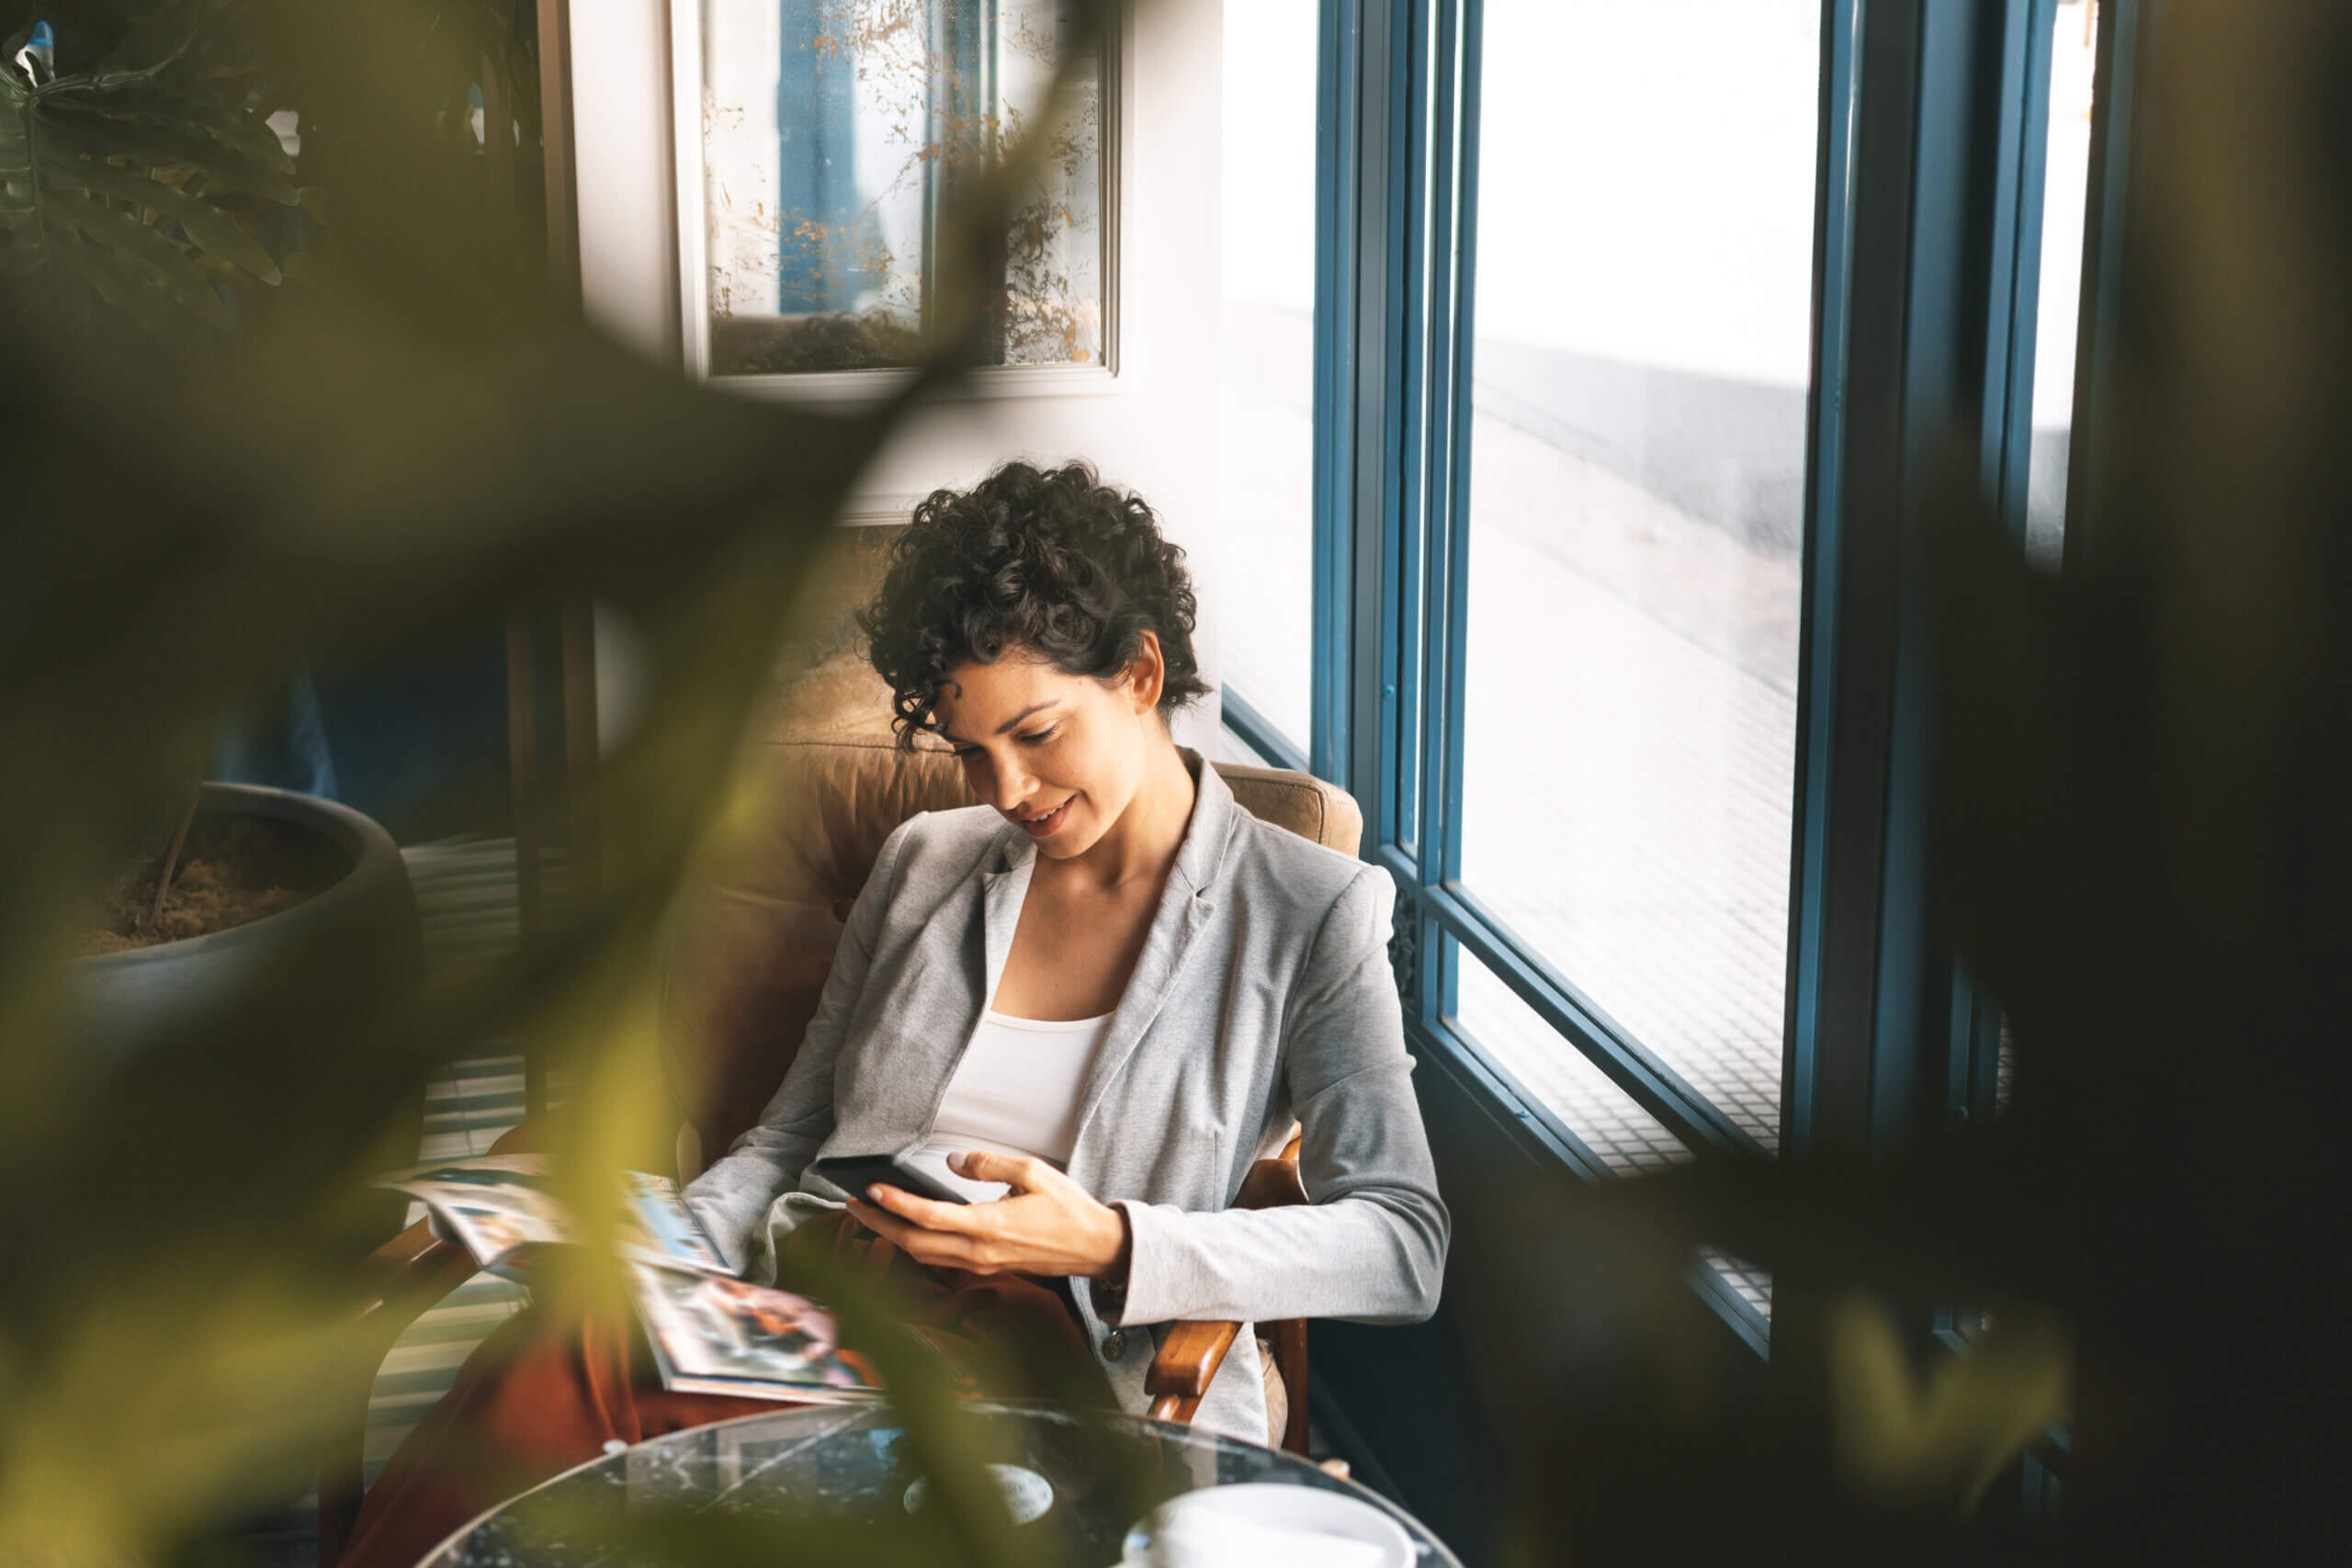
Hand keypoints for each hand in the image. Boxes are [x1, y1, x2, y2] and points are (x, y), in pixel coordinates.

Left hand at [842, 1151, 1130, 1280]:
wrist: (1096, 1248)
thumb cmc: (1068, 1209)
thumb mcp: (1033, 1172)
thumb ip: (990, 1164)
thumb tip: (954, 1160)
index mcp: (989, 1227)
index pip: (928, 1217)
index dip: (895, 1204)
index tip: (869, 1190)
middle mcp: (979, 1252)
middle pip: (914, 1244)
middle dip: (878, 1225)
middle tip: (851, 1206)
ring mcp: (982, 1264)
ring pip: (924, 1257)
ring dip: (892, 1236)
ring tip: (870, 1216)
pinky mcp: (987, 1267)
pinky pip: (940, 1260)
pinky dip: (915, 1245)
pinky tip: (906, 1230)